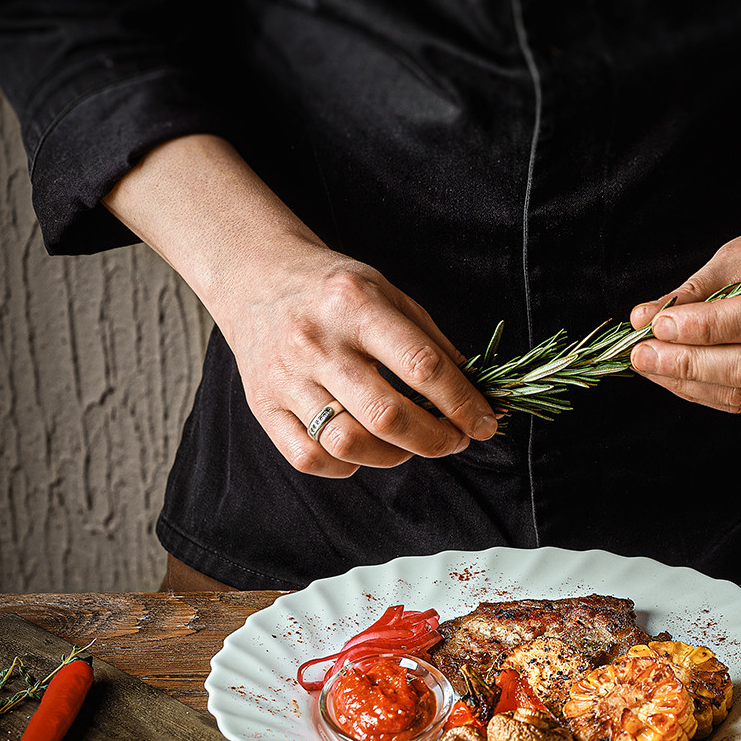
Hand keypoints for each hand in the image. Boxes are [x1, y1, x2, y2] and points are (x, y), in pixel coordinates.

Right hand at [103, 134, 497, 476]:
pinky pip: (309, 457)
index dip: (462, 403)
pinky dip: (347, 465)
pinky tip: (365, 450)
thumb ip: (431, 340)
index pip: (421, 366)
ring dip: (395, 456)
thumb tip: (476, 393)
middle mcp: (316, 342)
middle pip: (387, 415)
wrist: (256, 276)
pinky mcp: (263, 405)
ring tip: (411, 444)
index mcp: (355, 305)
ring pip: (347, 443)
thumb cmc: (334, 289)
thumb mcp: (388, 292)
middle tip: (456, 440)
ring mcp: (285, 377)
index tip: (485, 422)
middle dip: (436, 439)